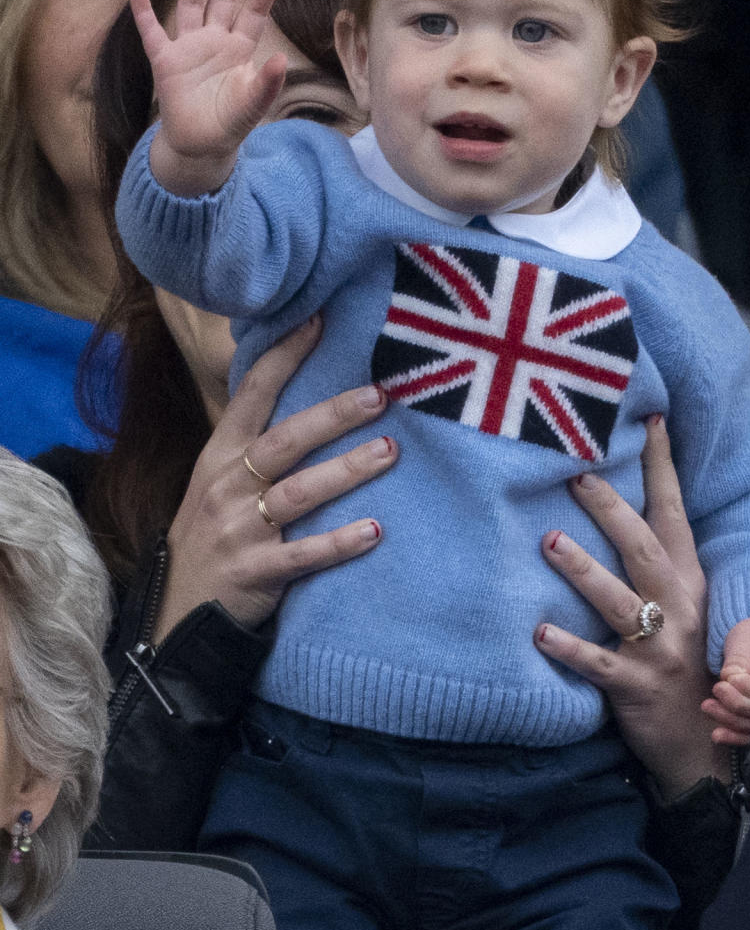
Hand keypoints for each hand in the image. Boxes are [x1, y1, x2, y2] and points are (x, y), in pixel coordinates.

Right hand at [130, 0, 286, 194]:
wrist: (200, 146)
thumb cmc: (230, 125)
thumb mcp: (253, 106)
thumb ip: (267, 84)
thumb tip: (281, 60)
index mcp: (239, 50)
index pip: (253, 16)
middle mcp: (214, 42)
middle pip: (222, 1)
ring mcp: (188, 48)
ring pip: (190, 6)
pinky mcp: (165, 61)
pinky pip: (152, 32)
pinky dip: (143, 12)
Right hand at [153, 314, 397, 640]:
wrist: (180, 608)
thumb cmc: (214, 533)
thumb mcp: (218, 479)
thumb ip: (256, 441)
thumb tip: (307, 393)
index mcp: (220, 455)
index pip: (251, 395)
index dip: (283, 357)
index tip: (318, 321)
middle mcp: (228, 485)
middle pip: (285, 440)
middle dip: (333, 415)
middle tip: (379, 395)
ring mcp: (240, 529)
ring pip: (299, 493)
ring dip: (346, 471)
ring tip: (388, 453)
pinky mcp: (256, 571)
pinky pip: (304, 555)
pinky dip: (340, 542)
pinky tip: (374, 531)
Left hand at [535, 416, 729, 799]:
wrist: (703, 742)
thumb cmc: (681, 662)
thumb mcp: (681, 607)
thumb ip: (655, 563)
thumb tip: (617, 508)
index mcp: (689, 582)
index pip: (673, 513)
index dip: (662, 467)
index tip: (649, 421)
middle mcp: (680, 608)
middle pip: (643, 548)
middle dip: (610, 510)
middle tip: (575, 476)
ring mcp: (661, 649)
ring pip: (621, 602)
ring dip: (583, 570)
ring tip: (549, 542)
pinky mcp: (638, 687)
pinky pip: (600, 664)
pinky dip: (571, 648)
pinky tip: (540, 632)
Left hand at [702, 617, 749, 744]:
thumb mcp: (748, 634)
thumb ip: (740, 656)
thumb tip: (729, 680)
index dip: (749, 688)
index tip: (724, 681)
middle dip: (737, 705)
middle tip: (714, 692)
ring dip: (733, 722)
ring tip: (708, 708)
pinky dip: (738, 738)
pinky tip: (717, 735)